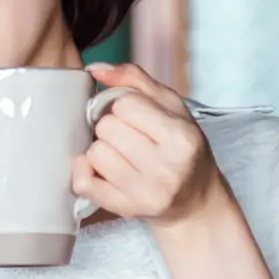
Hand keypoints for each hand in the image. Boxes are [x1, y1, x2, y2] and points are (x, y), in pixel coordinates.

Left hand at [76, 61, 233, 231]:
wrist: (194, 201)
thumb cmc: (182, 148)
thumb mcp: (172, 107)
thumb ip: (135, 79)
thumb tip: (94, 68)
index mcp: (181, 138)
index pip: (126, 105)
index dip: (123, 105)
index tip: (134, 116)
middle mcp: (166, 168)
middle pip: (106, 129)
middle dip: (111, 127)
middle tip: (127, 137)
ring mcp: (145, 193)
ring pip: (94, 154)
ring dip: (101, 149)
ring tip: (120, 154)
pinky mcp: (126, 210)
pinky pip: (84, 184)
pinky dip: (85, 172)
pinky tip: (101, 170)